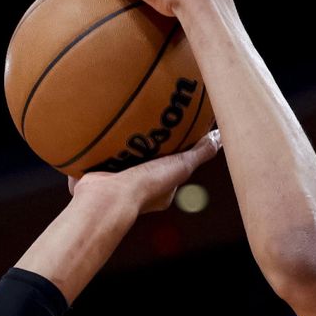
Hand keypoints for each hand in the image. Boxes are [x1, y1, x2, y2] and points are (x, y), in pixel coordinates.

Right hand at [67, 129, 220, 214]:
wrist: (107, 199)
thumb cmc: (147, 186)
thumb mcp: (182, 166)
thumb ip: (200, 153)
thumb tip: (219, 137)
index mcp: (160, 190)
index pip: (172, 167)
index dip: (175, 150)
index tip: (176, 130)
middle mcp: (139, 188)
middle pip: (146, 161)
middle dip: (146, 144)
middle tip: (148, 119)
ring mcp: (116, 182)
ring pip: (121, 158)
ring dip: (121, 142)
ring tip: (123, 117)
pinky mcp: (95, 176)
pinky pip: (98, 156)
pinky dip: (98, 143)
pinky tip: (100, 123)